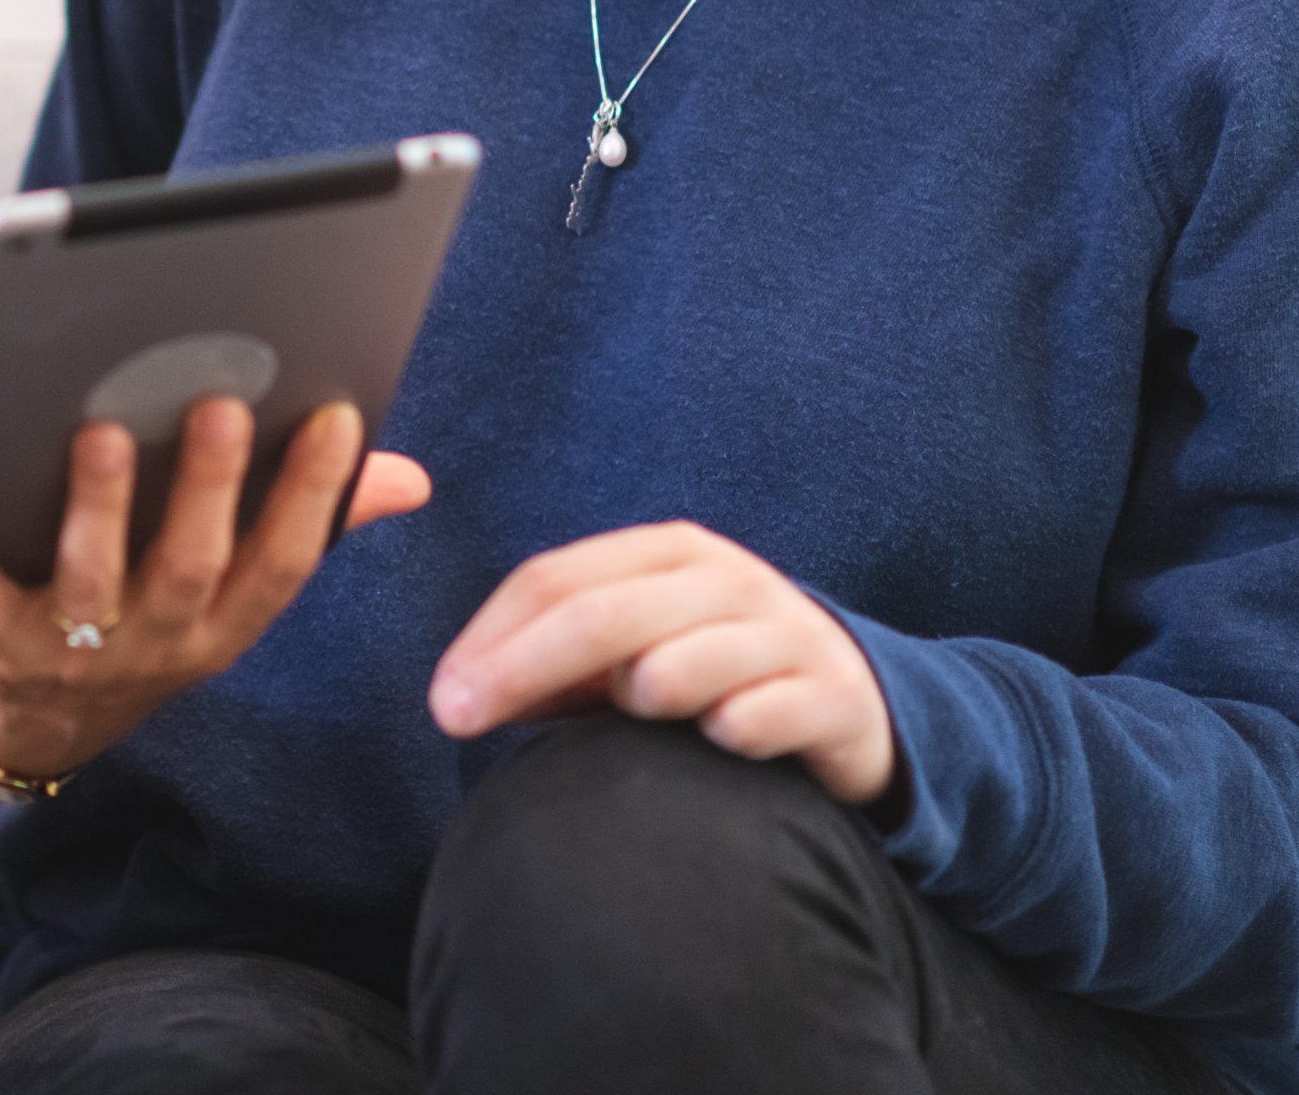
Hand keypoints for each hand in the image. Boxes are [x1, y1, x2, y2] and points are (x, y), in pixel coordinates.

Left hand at [0, 398, 429, 777]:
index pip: (281, 561)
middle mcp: (157, 644)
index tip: (335, 415)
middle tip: (218, 405)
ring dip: (99, 508)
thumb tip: (409, 478)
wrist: (27, 722)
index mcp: (221, 623)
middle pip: (188, 567)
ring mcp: (76, 651)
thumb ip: (313, 524)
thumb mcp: (230, 589)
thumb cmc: (140, 615)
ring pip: (92, 581)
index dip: (315, 496)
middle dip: (209, 490)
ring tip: (102, 431)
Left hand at [428, 520, 893, 804]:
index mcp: (667, 554)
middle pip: (601, 617)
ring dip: (638, 696)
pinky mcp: (833, 697)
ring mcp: (784, 635)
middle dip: (518, 670)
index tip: (442, 698)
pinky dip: (726, 734)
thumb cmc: (719, 673)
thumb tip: (466, 693)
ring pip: (679, 664)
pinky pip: (758, 717)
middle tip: (457, 721)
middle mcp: (725, 581)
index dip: (490, 638)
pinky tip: (719, 745)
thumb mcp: (641, 647)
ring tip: (635, 716)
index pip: (555, 580)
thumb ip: (562, 660)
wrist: (856, 700)